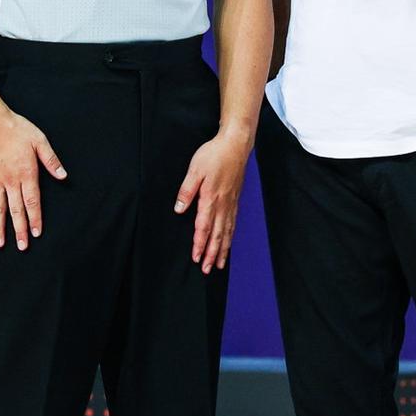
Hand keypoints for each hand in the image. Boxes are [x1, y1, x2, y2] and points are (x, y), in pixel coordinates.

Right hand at [0, 108, 65, 249]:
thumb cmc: (18, 130)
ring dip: (0, 227)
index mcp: (26, 174)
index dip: (35, 219)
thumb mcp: (40, 141)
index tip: (36, 233)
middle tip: (22, 247)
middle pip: (16, 210)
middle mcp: (10, 181)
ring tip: (0, 244)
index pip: (32, 202)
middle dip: (19, 230)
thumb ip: (51, 160)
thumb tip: (63, 176)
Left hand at [173, 128, 251, 273]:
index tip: (197, 259)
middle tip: (208, 270)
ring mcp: (231, 203)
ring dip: (223, 249)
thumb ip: (186, 190)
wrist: (236, 145)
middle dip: (212, 254)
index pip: (204, 227)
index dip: (200, 245)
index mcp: (210, 198)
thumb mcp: (195, 169)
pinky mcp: (235, 199)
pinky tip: (228, 242)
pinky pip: (233, 223)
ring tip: (220, 264)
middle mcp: (223, 204)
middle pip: (217, 235)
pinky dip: (230, 237)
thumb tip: (179, 209)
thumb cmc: (214, 154)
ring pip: (227, 232)